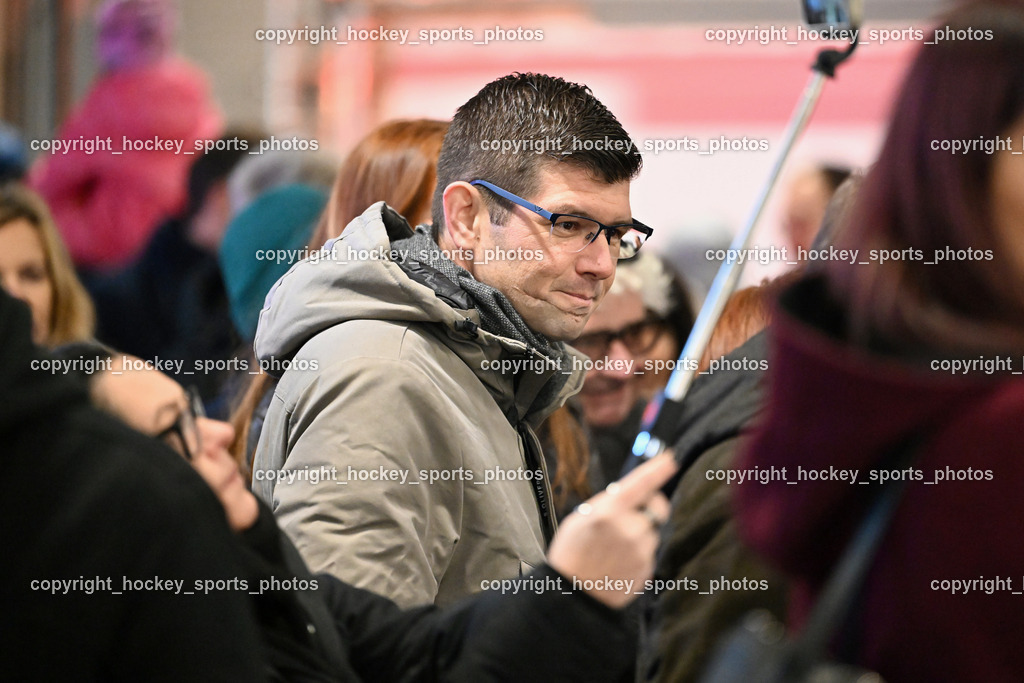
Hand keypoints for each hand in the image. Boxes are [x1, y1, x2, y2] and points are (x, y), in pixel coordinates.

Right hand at [547, 452, 676, 608]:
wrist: (573, 594)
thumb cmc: (572, 553)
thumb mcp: (580, 518)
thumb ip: (608, 504)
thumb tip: (631, 493)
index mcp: (609, 512)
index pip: (641, 483)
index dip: (658, 469)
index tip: (670, 459)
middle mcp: (630, 529)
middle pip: (658, 507)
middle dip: (650, 506)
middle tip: (632, 513)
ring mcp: (641, 551)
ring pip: (652, 532)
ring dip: (641, 533)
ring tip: (615, 547)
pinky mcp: (647, 569)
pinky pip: (649, 552)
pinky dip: (638, 553)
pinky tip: (618, 561)